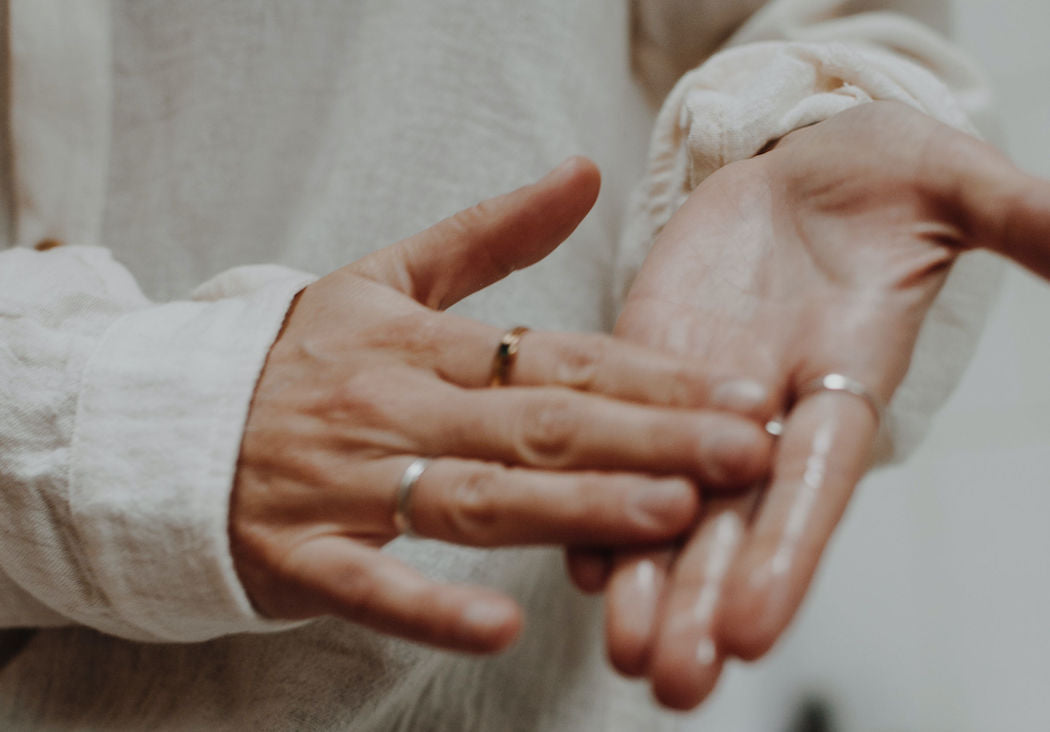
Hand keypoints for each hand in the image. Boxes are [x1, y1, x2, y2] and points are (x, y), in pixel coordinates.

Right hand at [230, 158, 772, 654]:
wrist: (165, 419)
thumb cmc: (296, 356)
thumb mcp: (385, 277)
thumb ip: (490, 233)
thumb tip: (582, 174)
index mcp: (422, 344)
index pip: (557, 358)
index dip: (653, 376)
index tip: (739, 393)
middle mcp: (395, 408)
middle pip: (538, 424)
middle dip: (649, 439)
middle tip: (743, 453)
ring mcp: (344, 483)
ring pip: (474, 497)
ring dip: (572, 507)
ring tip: (668, 517)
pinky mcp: (298, 554)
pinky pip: (368, 585)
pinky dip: (429, 607)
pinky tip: (499, 629)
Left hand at [589, 101, 1049, 707]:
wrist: (799, 168)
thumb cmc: (883, 180)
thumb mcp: (951, 185)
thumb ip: (1014, 219)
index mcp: (843, 383)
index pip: (814, 481)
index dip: (787, 550)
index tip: (754, 631)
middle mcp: (769, 412)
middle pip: (737, 519)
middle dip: (705, 597)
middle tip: (674, 681)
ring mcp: (700, 398)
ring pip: (670, 499)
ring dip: (643, 575)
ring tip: (626, 651)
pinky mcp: (643, 364)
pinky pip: (615, 439)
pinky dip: (593, 494)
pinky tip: (573, 556)